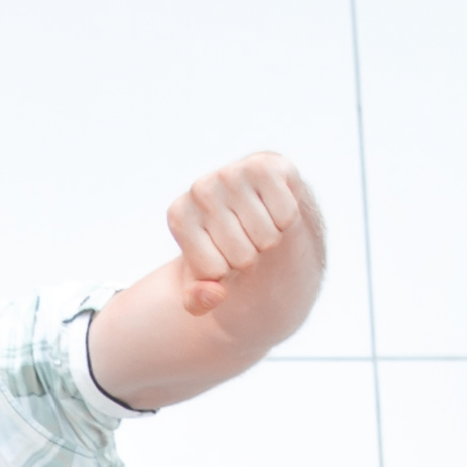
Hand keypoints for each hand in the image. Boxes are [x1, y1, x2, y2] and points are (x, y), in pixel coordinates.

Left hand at [166, 151, 305, 320]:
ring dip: (270, 240)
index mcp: (180, 216)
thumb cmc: (225, 250)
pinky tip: (273, 207)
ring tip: (259, 224)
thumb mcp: (204, 283)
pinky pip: (287, 215)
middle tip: (246, 239)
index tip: (222, 255)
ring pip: (267, 237)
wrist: (254, 211)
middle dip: (250, 258)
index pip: (214, 271)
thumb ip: (197, 301)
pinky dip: (286, 220)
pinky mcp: (265, 165)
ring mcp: (231, 172)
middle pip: (243, 256)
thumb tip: (213, 295)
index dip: (225, 273)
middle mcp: (200, 189)